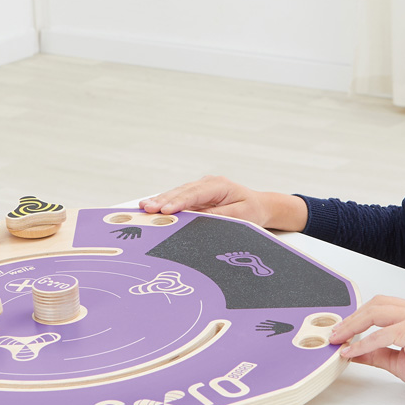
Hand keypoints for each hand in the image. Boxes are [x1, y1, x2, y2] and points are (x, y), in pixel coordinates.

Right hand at [138, 175, 307, 230]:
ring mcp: (200, 189)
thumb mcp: (240, 216)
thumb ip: (219, 216)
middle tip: (147, 208)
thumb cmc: (252, 210)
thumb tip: (198, 220)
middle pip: (181, 192)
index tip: (165, 210)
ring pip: (177, 194)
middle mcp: (207, 184)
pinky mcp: (196, 197)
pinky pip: (178, 200)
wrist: (260, 206)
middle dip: (163, 200)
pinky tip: (151, 207)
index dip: (178, 202)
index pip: (194, 193)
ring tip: (143, 207)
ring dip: (160, 201)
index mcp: (218, 185)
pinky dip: (165, 204)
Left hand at [328, 295, 404, 404]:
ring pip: (375, 314)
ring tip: (339, 339)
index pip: (380, 305)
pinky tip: (352, 351)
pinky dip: (363, 343)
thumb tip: (352, 352)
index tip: (343, 329)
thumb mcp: (396, 360)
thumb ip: (375, 353)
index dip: (358, 316)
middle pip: (375, 305)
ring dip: (353, 327)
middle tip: (336, 333)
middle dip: (352, 319)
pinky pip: (380, 335)